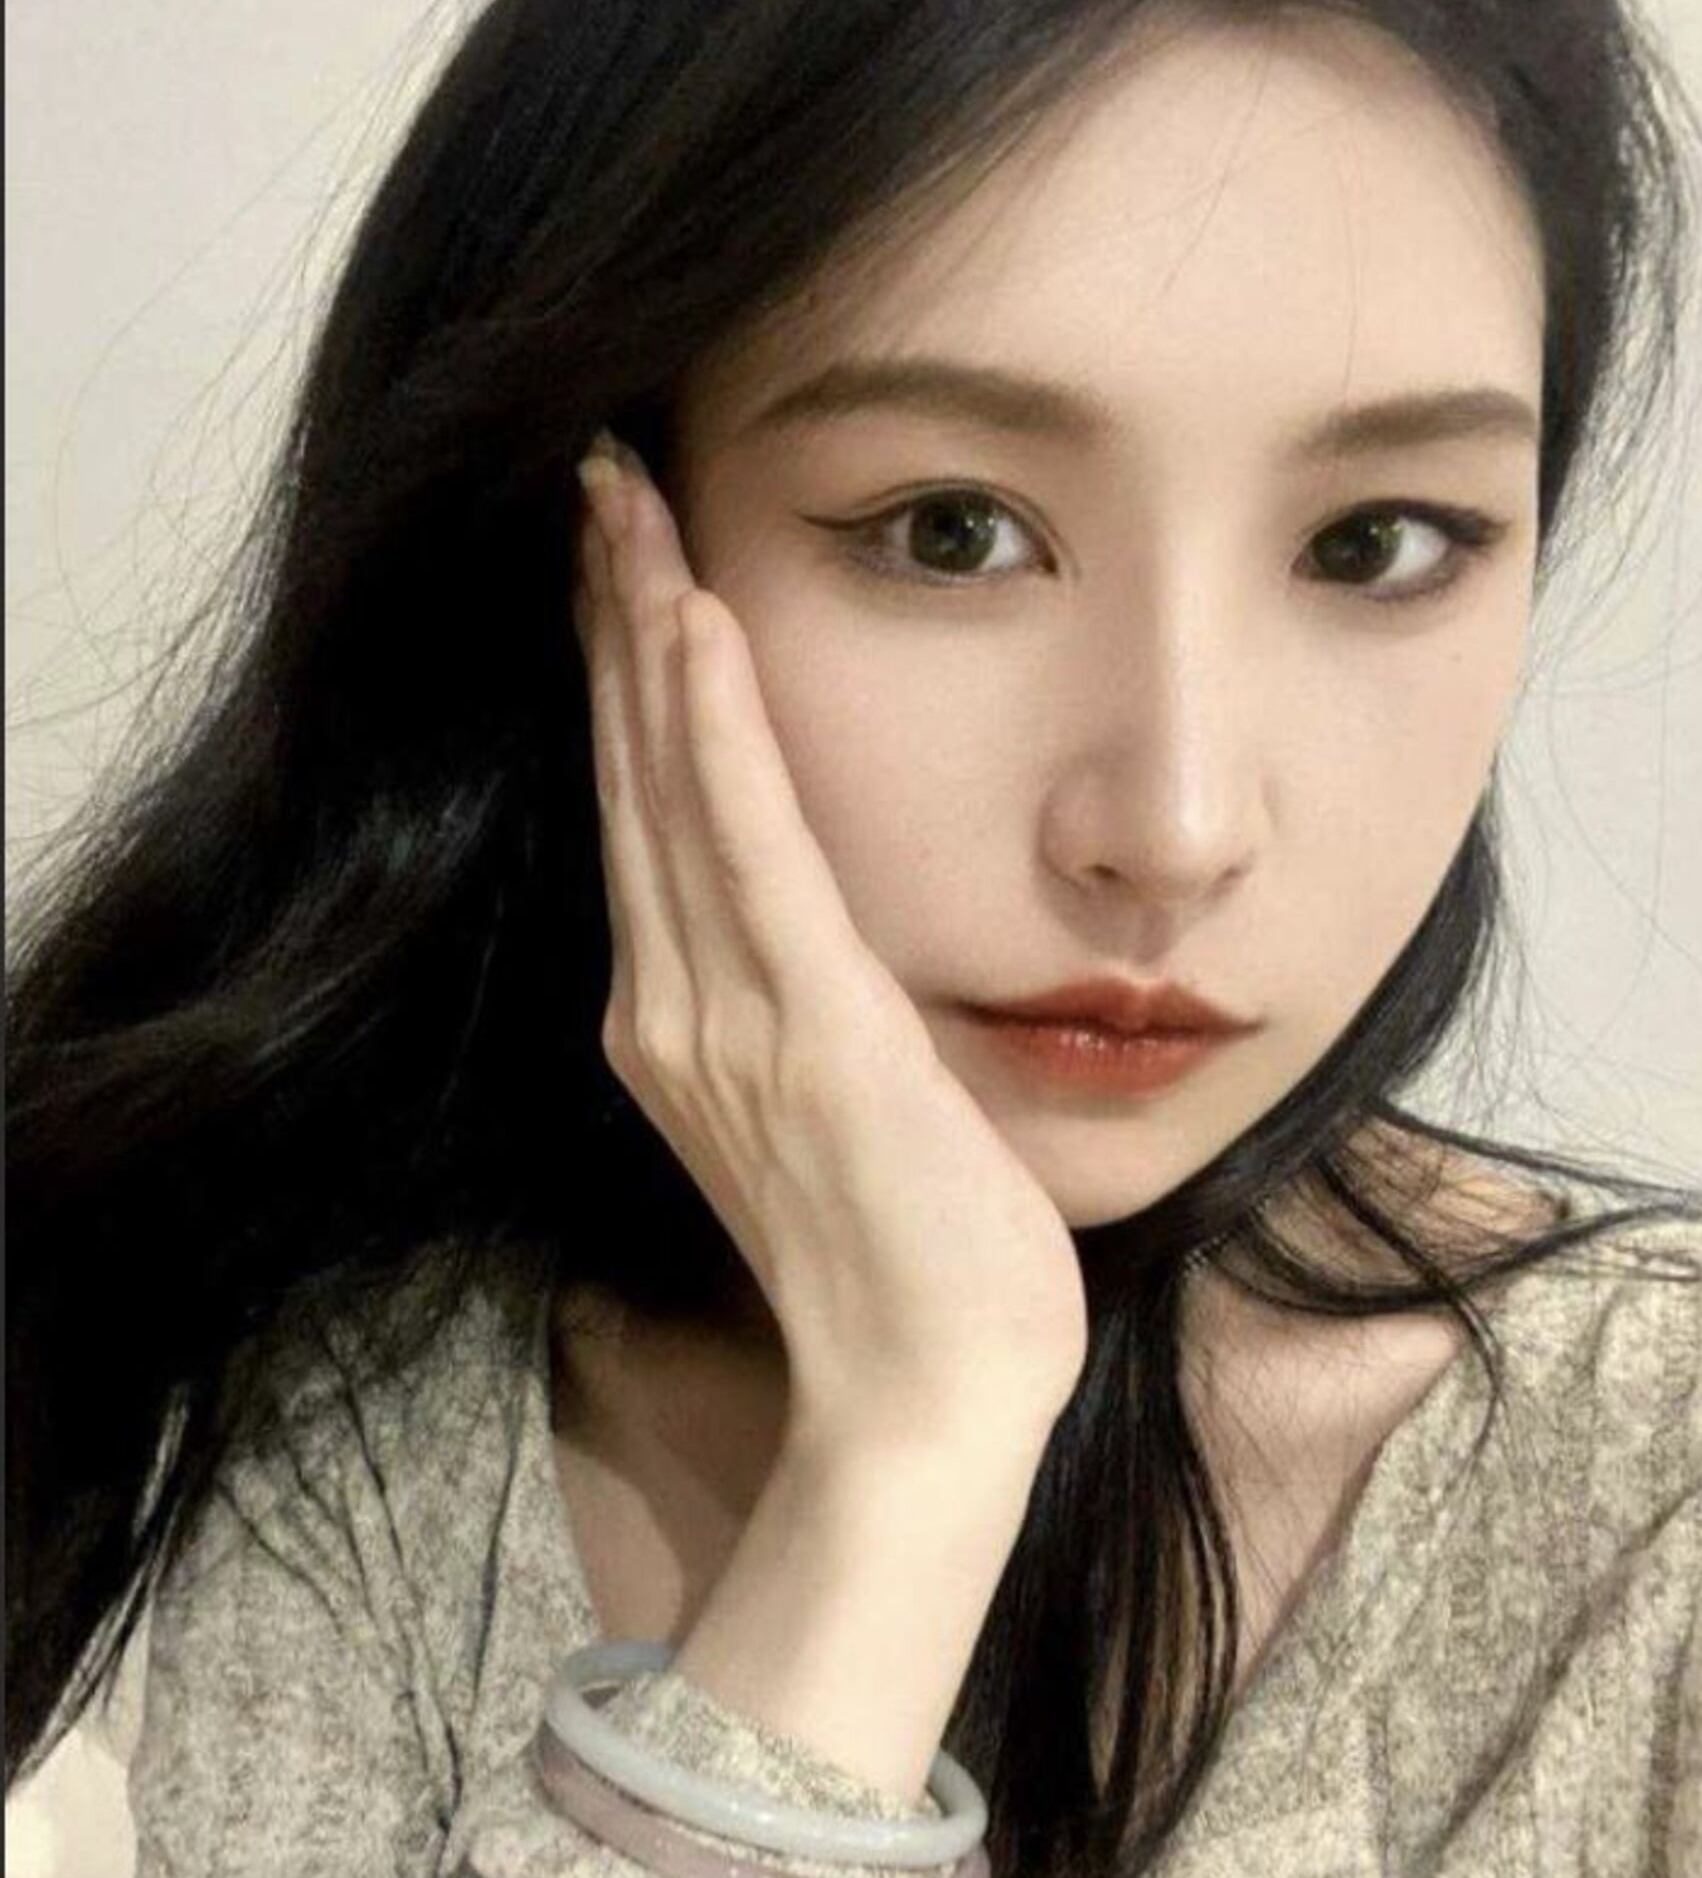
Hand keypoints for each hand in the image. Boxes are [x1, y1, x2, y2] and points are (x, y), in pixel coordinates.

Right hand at [572, 435, 1088, 1462]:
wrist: (927, 1399)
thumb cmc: (911, 1260)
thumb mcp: (840, 1107)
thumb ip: (804, 1006)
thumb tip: (827, 933)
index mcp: (681, 1022)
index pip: (645, 816)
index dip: (623, 681)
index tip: (618, 563)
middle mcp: (673, 1006)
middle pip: (633, 777)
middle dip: (612, 618)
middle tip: (598, 479)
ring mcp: (725, 1019)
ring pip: (669, 788)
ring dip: (645, 634)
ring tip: (624, 504)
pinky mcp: (807, 1031)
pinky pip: (752, 854)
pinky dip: (718, 736)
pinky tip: (700, 627)